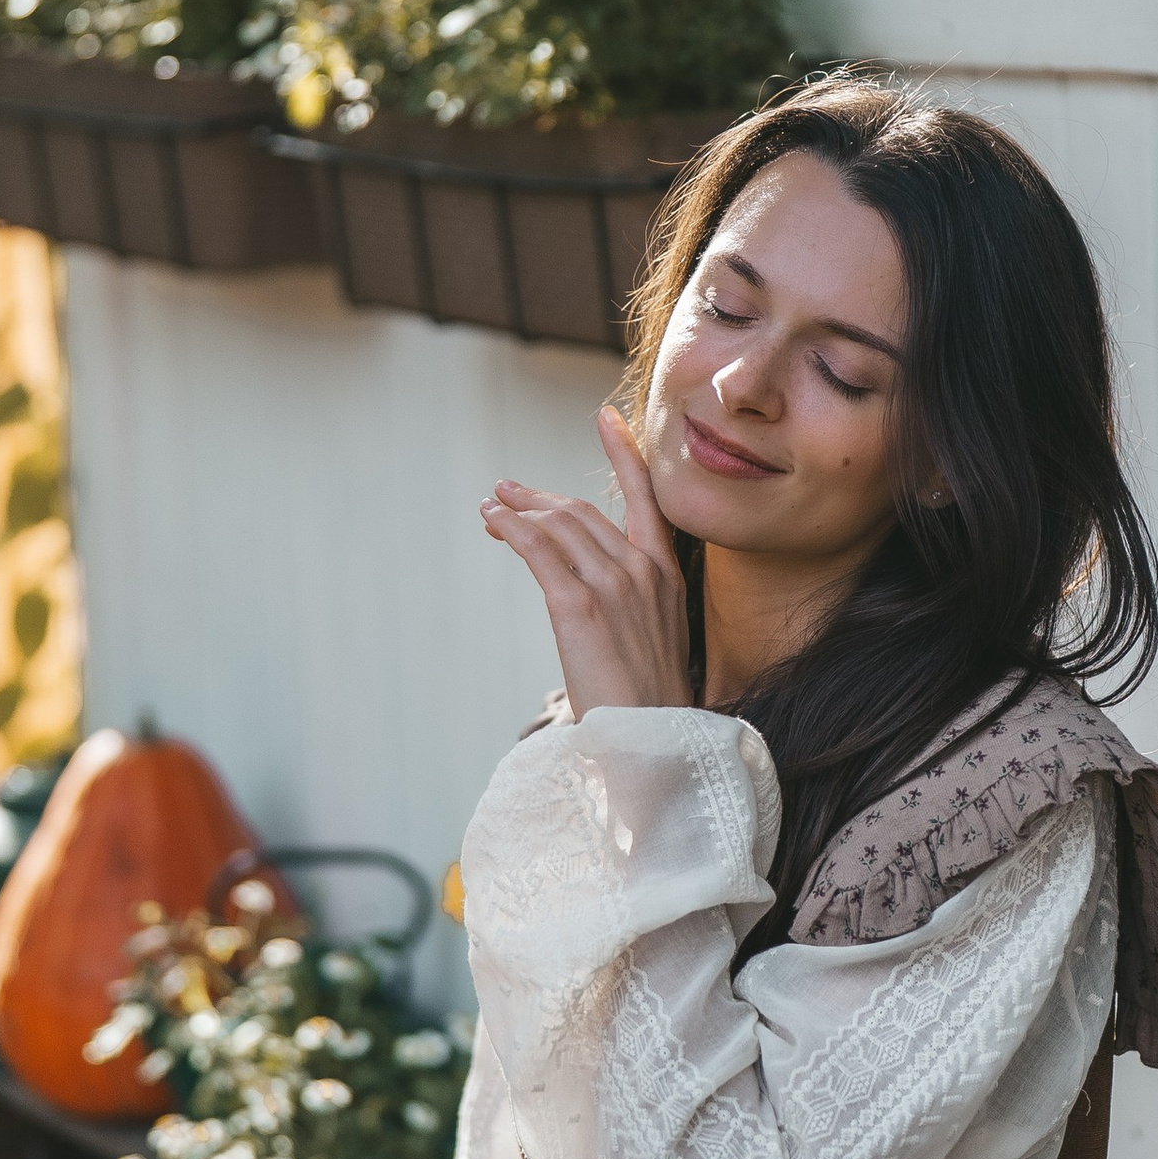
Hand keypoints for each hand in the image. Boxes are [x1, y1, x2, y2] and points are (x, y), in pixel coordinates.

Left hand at [482, 409, 691, 717]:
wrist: (654, 741)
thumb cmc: (651, 702)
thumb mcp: (656, 639)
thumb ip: (635, 604)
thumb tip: (598, 594)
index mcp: (666, 576)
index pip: (646, 499)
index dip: (623, 453)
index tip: (605, 417)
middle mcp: (643, 572)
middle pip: (582, 512)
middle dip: (539, 497)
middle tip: (506, 492)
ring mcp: (614, 586)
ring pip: (558, 526)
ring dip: (518, 510)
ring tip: (491, 509)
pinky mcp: (579, 607)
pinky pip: (539, 551)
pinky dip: (513, 528)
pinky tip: (494, 522)